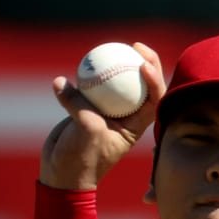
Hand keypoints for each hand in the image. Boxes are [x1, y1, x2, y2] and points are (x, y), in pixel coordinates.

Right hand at [38, 42, 165, 191]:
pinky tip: (84, 60)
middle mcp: (126, 116)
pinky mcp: (89, 106)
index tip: (143, 65)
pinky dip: (89, 74)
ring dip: (117, 64)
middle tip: (135, 46)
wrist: (62, 172)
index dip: (157, 79)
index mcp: (137, 125)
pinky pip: (92, 85)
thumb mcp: (87, 131)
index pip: (156, 99)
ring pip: (117, 82)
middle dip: (145, 62)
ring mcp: (108, 110)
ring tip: (112, 46)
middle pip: (141, 85)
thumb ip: (78, 105)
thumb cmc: (82, 159)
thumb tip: (61, 82)